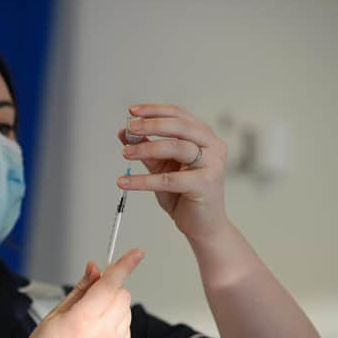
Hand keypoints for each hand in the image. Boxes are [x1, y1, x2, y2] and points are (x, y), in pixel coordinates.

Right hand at [5, 249, 143, 337]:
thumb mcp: (56, 313)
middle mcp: (102, 336)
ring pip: (127, 312)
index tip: (136, 253)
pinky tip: (95, 336)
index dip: (125, 265)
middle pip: (122, 295)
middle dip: (110, 290)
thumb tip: (95, 269)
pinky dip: (115, 325)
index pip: (112, 284)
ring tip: (89, 323)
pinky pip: (126, 330)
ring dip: (113, 308)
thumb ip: (82, 288)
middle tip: (90, 300)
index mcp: (83, 321)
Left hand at [118, 104, 228, 239]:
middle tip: (130, 128)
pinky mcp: (205, 184)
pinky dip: (144, 180)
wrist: (203, 226)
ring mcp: (212, 164)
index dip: (154, 111)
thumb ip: (147, 148)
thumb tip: (125, 132)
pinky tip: (126, 182)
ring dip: (147, 148)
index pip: (179, 115)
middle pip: (180, 127)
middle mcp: (212, 146)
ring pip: (177, 148)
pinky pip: (169, 179)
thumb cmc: (185, 194)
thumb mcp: (162, 166)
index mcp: (204, 137)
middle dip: (151, 125)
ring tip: (126, 153)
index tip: (132, 112)